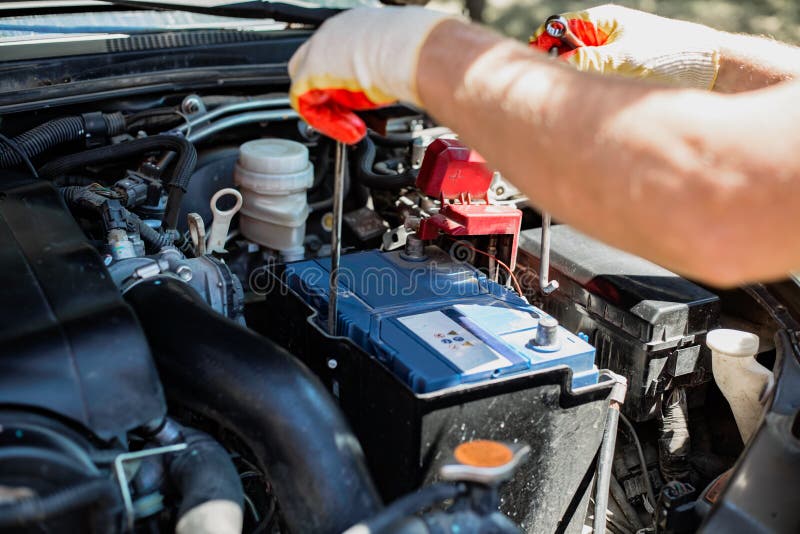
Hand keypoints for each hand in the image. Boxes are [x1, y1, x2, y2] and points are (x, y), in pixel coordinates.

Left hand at [289, 7, 453, 143]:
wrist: (413, 52)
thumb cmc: (414, 55)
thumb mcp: (394, 63)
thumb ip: (378, 73)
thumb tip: (385, 85)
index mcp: (354, 27)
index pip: (334, 56)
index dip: (343, 84)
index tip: (359, 104)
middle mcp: (332, 34)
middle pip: (313, 70)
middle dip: (331, 98)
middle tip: (353, 118)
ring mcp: (318, 51)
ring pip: (308, 88)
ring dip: (332, 114)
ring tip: (355, 128)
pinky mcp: (309, 72)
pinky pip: (306, 104)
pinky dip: (327, 122)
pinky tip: (350, 129)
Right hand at [530, 4, 719, 88]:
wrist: (714, 71)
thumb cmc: (671, 57)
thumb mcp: (621, 60)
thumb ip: (583, 61)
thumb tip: (551, 68)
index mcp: (601, 21)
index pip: (555, 29)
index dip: (541, 48)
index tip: (535, 70)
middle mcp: (604, 37)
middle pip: (562, 53)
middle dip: (557, 72)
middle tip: (555, 92)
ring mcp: (612, 57)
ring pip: (578, 74)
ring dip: (577, 87)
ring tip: (585, 101)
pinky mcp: (621, 78)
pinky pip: (594, 88)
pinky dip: (592, 97)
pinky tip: (598, 108)